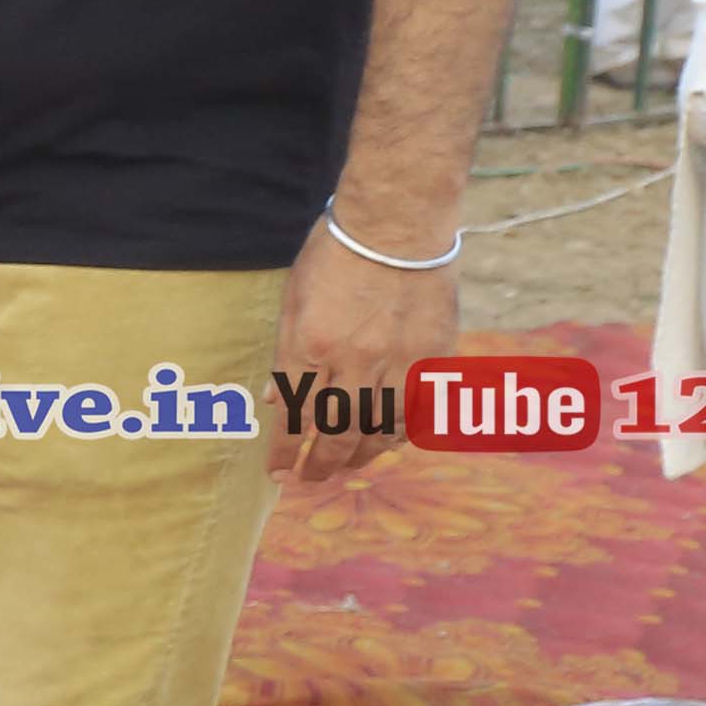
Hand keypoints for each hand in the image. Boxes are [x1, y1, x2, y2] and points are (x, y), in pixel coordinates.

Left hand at [273, 222, 456, 480]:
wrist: (398, 225)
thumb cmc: (336, 254)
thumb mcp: (293, 299)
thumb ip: (286, 353)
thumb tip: (272, 399)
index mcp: (310, 345)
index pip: (292, 415)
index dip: (284, 451)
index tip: (278, 473)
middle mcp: (354, 361)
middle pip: (336, 433)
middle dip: (320, 465)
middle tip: (308, 481)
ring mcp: (398, 362)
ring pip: (379, 431)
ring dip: (359, 457)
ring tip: (345, 467)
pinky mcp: (433, 358)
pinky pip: (416, 412)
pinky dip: (399, 434)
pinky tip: (386, 443)